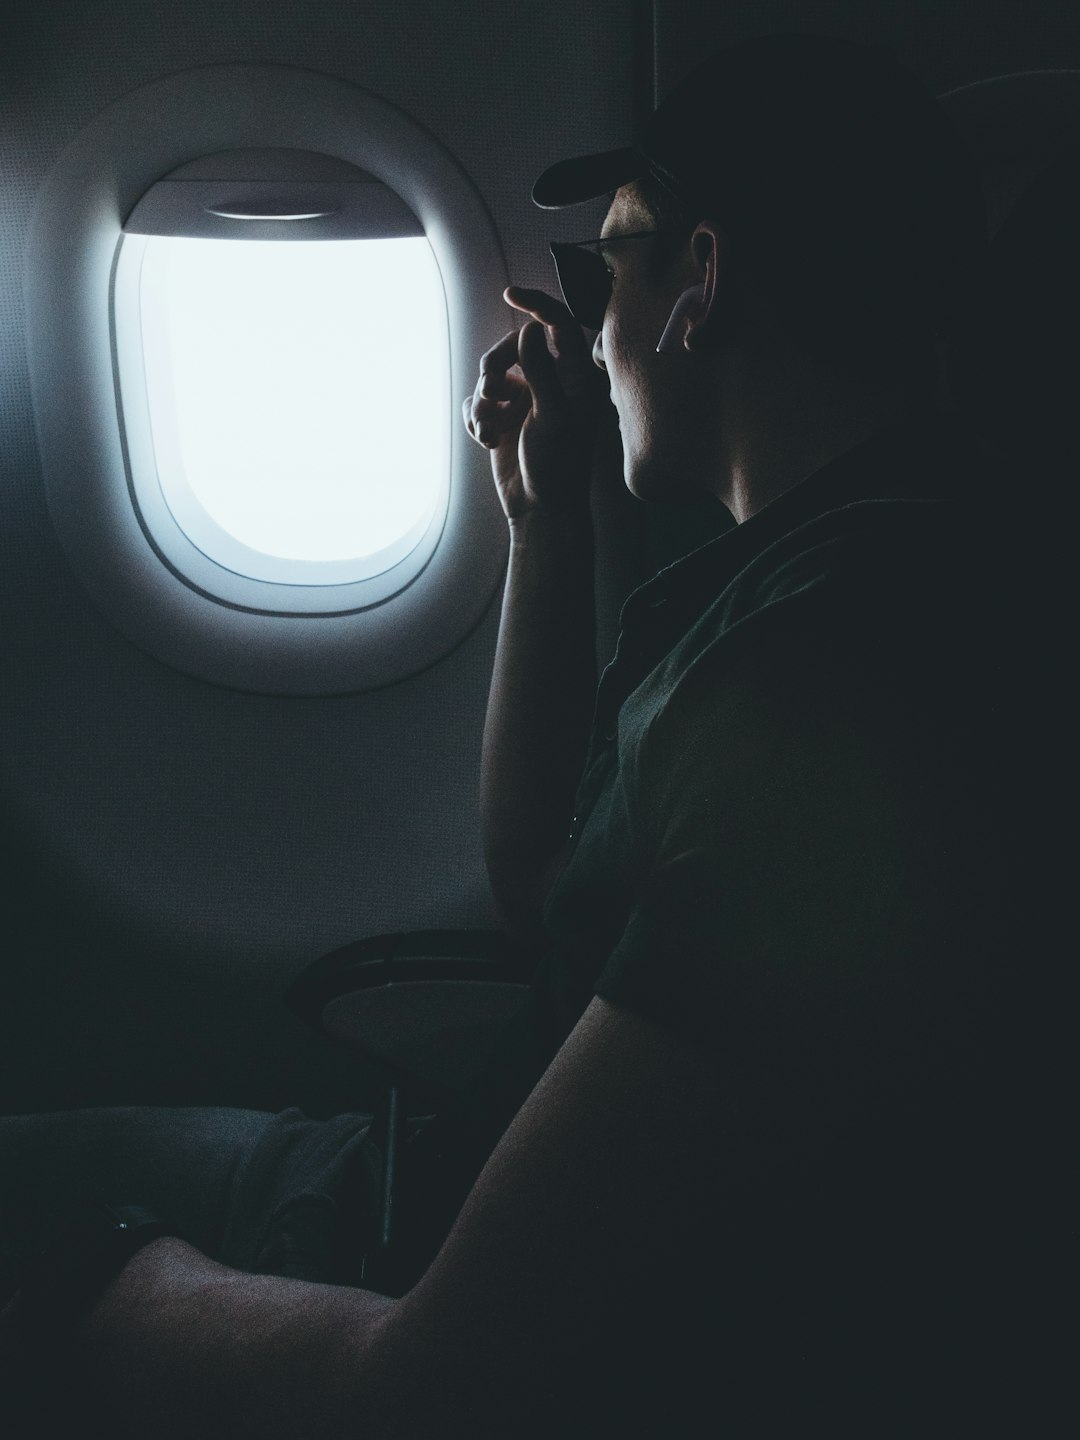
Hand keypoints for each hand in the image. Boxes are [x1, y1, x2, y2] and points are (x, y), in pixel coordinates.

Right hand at [463, 287, 606, 521]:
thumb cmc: (558, 465)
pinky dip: (476, 419)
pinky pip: (477, 400)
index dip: (536, 304)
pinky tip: (487, 442)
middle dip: (495, 366)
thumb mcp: (552, 415)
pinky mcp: (502, 416)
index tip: (510, 294)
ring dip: (483, 400)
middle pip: (512, 346)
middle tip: (491, 389)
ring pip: (490, 374)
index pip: (558, 325)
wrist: (539, 509)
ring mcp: (525, 399)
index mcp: (574, 377)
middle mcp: (550, 382)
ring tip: (488, 429)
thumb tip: (529, 327)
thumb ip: (541, 369)